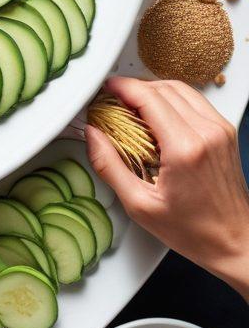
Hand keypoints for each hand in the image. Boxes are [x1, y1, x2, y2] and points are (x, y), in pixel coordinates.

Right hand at [85, 78, 248, 296]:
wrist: (235, 240)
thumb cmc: (195, 230)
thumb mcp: (140, 205)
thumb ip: (109, 166)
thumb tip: (92, 137)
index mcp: (184, 149)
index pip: (148, 97)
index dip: (121, 87)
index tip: (106, 90)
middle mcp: (206, 132)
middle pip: (162, 87)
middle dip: (133, 89)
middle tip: (113, 103)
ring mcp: (219, 129)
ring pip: (179, 89)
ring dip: (152, 91)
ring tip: (133, 109)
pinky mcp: (224, 131)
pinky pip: (194, 100)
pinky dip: (171, 100)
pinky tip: (158, 117)